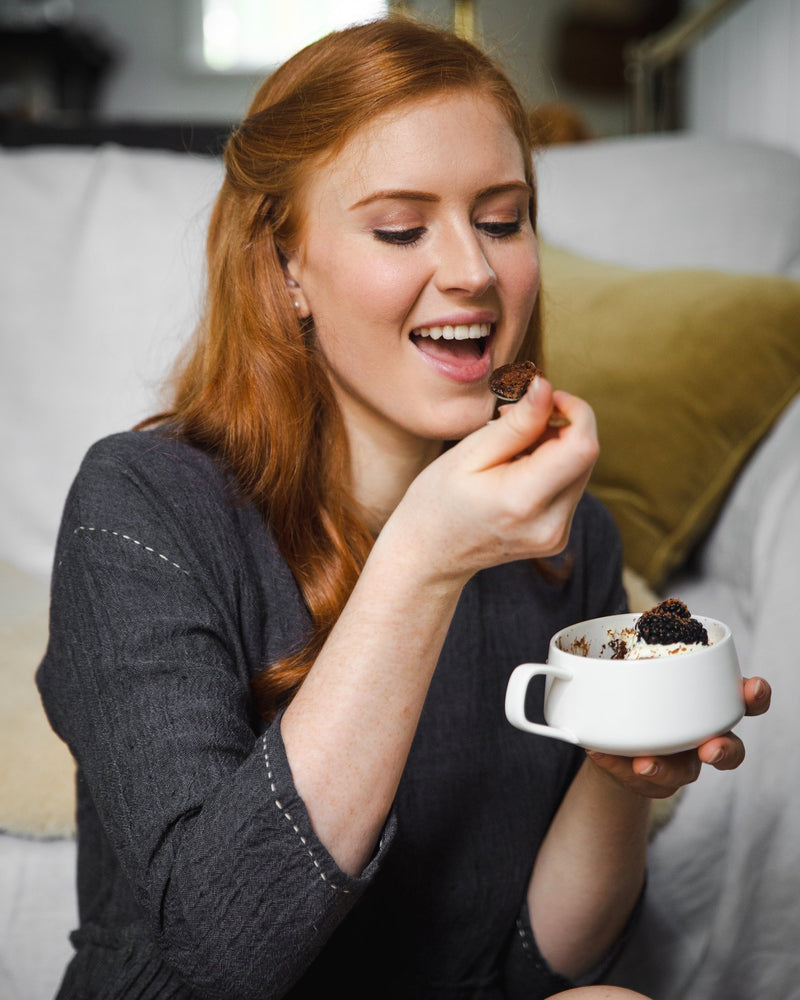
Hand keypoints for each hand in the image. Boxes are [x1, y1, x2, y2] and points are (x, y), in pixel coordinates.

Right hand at [394, 375, 598, 584]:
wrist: (430, 554)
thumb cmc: (438, 499)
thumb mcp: (469, 453)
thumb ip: (516, 423)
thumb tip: (547, 388)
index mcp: (522, 500)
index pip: (582, 446)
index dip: (574, 411)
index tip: (546, 397)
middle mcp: (549, 524)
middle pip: (585, 456)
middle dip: (558, 425)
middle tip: (513, 420)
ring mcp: (556, 535)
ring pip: (580, 470)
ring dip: (554, 446)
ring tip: (508, 448)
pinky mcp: (558, 537)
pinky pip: (569, 488)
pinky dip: (551, 469)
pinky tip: (516, 470)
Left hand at [586, 675, 771, 797]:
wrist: (611, 734)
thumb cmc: (635, 697)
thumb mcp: (637, 672)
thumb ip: (639, 663)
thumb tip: (631, 656)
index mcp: (708, 706)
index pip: (744, 701)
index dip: (755, 695)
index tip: (752, 688)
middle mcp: (703, 737)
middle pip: (730, 750)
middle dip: (724, 750)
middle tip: (710, 750)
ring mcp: (681, 762)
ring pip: (684, 773)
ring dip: (664, 769)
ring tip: (643, 763)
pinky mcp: (654, 781)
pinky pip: (639, 780)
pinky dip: (619, 767)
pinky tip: (601, 755)